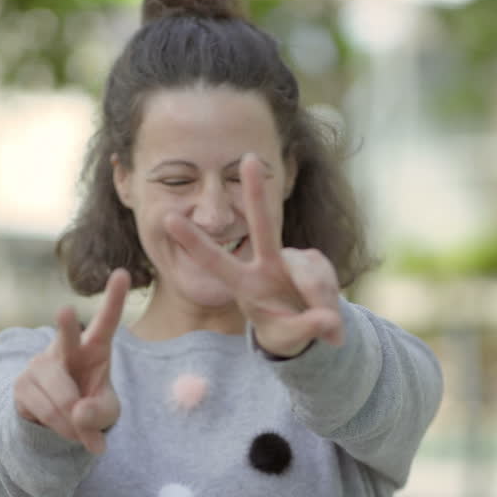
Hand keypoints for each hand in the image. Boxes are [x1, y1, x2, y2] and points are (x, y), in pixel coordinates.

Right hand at [13, 268, 129, 453]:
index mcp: (94, 346)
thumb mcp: (107, 412)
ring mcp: (39, 365)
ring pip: (61, 397)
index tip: (122, 273)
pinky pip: (46, 411)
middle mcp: (64, 348)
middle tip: (65, 311)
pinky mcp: (22, 386)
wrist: (56, 420)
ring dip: (75, 423)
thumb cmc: (90, 405)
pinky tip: (65, 429)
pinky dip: (62, 429)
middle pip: (66, 337)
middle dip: (65, 325)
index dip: (114, 298)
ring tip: (82, 432)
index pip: (106, 321)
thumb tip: (78, 413)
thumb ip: (100, 414)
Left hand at [165, 153, 343, 357]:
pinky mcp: (314, 261)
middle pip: (263, 225)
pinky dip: (330, 299)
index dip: (192, 241)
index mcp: (244, 283)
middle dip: (256, 192)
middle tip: (249, 159)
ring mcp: (292, 260)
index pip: (214, 261)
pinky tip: (329, 316)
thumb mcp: (288, 337)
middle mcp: (267, 263)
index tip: (167, 219)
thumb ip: (305, 328)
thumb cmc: (285, 330)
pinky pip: (325, 278)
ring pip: (309, 273)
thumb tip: (329, 322)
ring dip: (318, 299)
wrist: (309, 328)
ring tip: (324, 328)